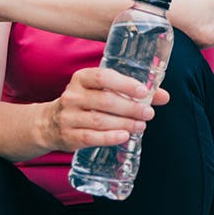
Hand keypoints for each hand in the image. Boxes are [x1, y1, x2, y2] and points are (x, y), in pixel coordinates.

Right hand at [42, 67, 169, 151]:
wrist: (50, 123)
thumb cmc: (85, 102)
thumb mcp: (101, 90)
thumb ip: (130, 91)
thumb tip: (163, 96)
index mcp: (81, 78)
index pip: (103, 76)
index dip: (124, 84)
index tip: (143, 92)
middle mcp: (73, 95)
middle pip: (105, 100)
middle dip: (130, 108)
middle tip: (148, 113)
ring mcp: (69, 116)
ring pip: (100, 120)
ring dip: (124, 123)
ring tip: (141, 125)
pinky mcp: (69, 135)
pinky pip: (91, 137)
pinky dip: (110, 137)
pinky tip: (124, 136)